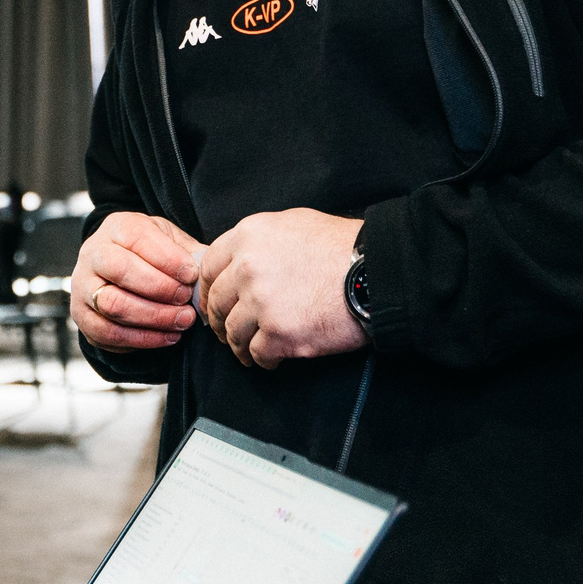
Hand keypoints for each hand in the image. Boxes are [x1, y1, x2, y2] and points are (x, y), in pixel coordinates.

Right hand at [72, 212, 202, 351]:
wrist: (117, 274)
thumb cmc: (149, 255)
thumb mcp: (169, 242)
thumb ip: (188, 253)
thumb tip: (209, 271)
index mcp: (116, 228)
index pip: (137, 238)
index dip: (167, 258)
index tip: (192, 275)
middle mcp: (93, 254)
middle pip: (121, 270)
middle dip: (160, 288)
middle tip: (186, 298)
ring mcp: (82, 287)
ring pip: (114, 305)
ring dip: (154, 317)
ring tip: (183, 320)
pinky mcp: (83, 318)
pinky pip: (110, 333)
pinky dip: (143, 339)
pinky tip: (168, 336)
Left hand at [198, 210, 366, 368]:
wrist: (375, 273)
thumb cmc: (341, 247)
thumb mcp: (293, 223)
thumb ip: (259, 240)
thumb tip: (239, 259)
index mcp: (248, 237)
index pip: (208, 268)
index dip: (207, 290)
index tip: (212, 302)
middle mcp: (247, 268)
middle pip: (217, 303)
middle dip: (219, 321)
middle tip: (225, 331)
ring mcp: (261, 302)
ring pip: (233, 332)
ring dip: (238, 344)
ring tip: (247, 350)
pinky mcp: (279, 333)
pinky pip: (256, 353)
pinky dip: (262, 359)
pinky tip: (271, 358)